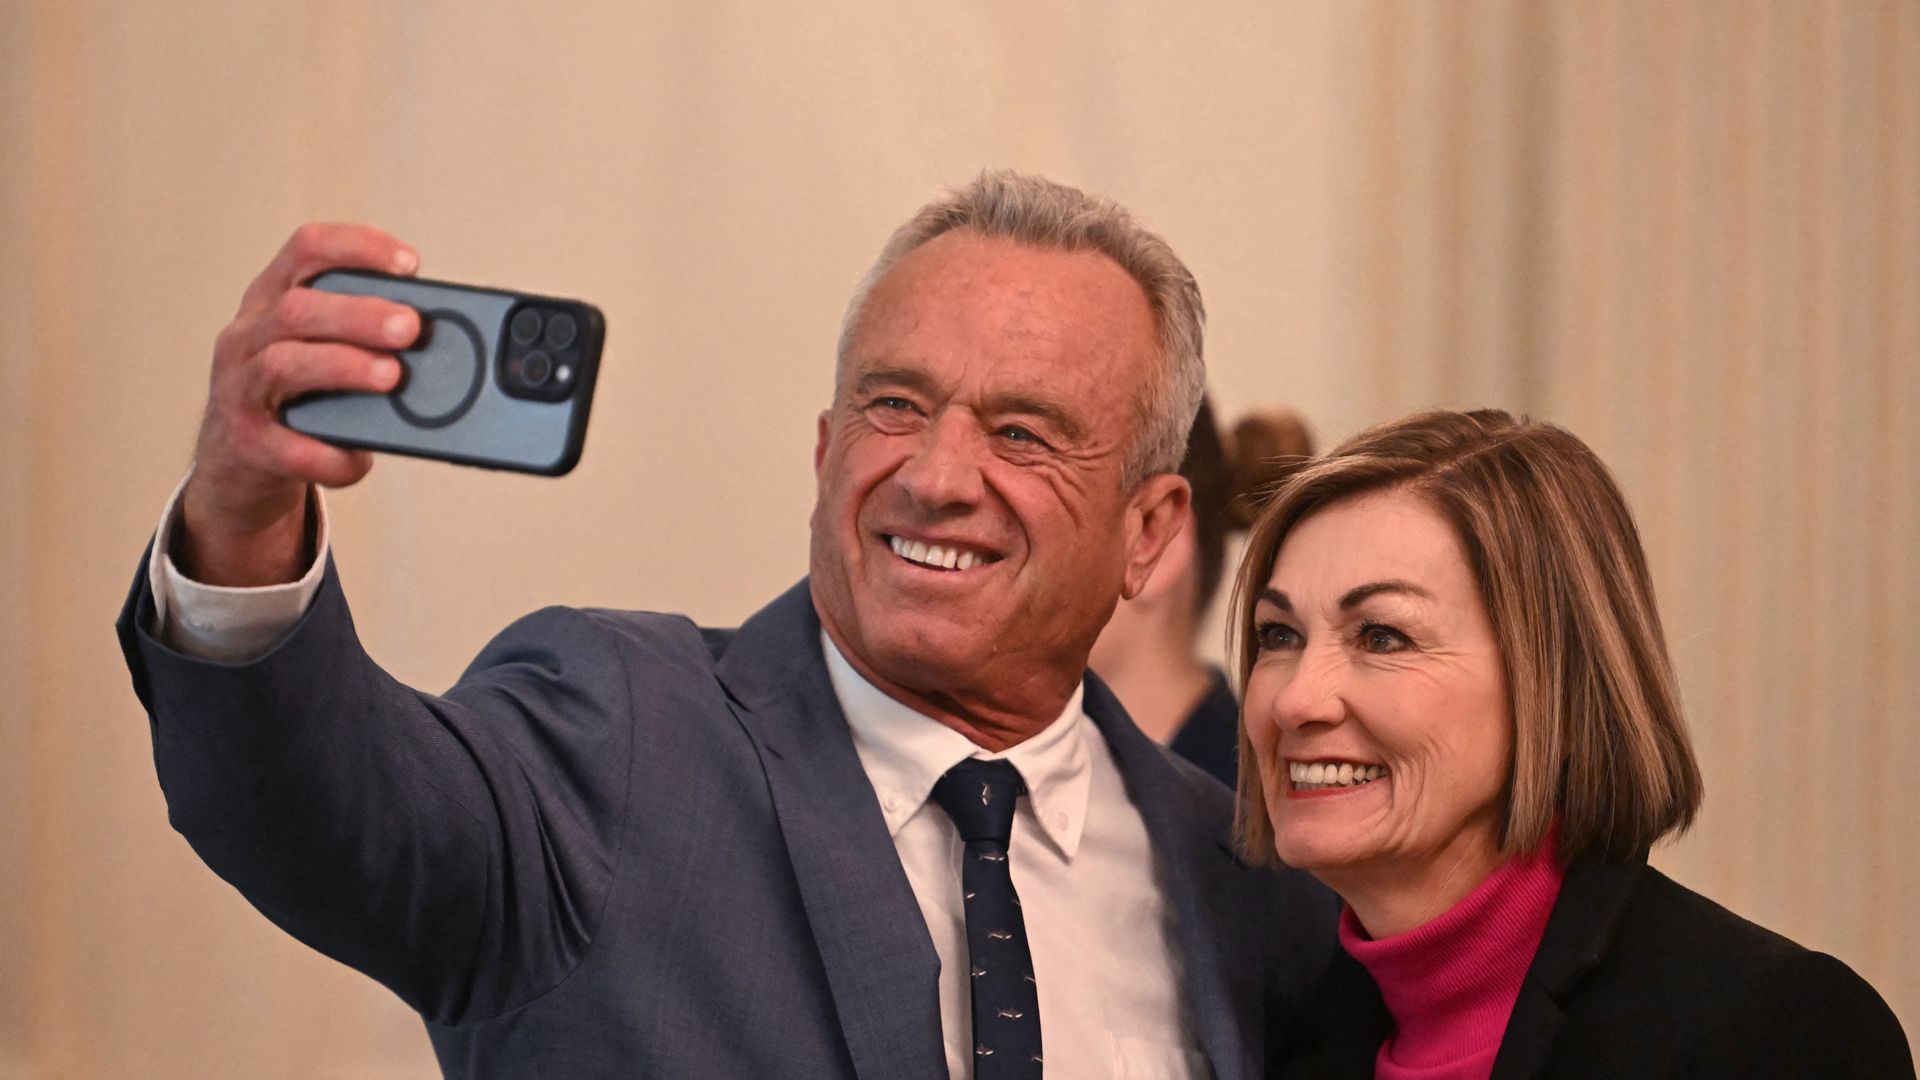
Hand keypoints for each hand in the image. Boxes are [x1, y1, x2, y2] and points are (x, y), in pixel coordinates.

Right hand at [178, 224, 420, 585]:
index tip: (409, 263)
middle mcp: (248, 336)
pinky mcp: (247, 444)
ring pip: (284, 364)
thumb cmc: (294, 392)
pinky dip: (331, 454)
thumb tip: (444, 340)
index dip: (356, 246)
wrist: (239, 458)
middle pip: (297, 309)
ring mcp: (240, 389)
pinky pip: (290, 447)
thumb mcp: (317, 345)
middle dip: (359, 314)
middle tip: (410, 327)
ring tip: (391, 376)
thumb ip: (364, 333)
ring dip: (344, 366)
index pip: (306, 249)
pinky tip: (361, 457)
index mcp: (271, 298)